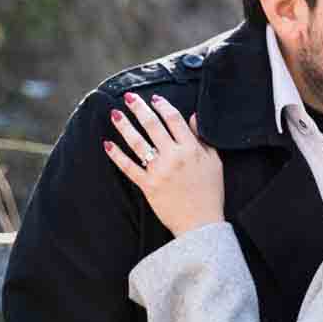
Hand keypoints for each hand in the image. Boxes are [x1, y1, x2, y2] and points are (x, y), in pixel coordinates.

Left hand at [103, 91, 224, 235]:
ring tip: (115, 113)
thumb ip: (203, 138)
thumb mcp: (214, 162)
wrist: (201, 224)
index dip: (163, 106)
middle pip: (152, 126)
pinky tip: (107, 144)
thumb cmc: (210, 193)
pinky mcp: (148, 186)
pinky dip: (117, 156)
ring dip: (125, 126)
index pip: (174, 119)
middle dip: (139, 109)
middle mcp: (174, 157)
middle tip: (128, 97)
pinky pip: (129, 168)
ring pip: (138, 143)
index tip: (154, 98)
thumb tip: (194, 117)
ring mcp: (159, 171)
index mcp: (191, 149)